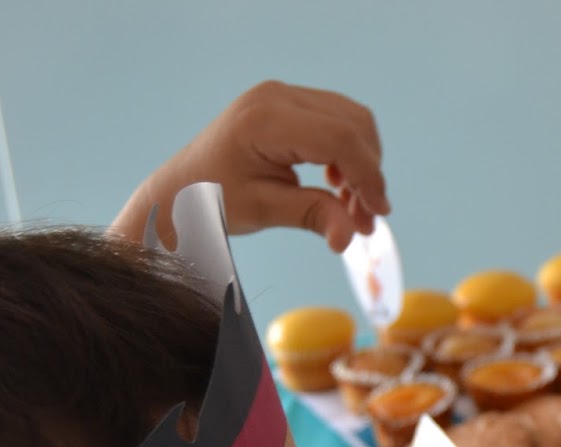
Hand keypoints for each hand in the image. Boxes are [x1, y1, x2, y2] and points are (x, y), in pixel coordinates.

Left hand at [112, 81, 389, 252]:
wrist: (182, 188)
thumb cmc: (212, 200)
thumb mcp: (263, 211)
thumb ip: (312, 216)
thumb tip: (350, 237)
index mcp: (265, 119)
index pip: (338, 139)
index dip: (367, 176)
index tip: (378, 214)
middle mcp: (277, 96)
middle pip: (352, 125)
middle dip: (368, 173)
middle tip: (365, 220)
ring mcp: (283, 95)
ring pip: (352, 121)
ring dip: (362, 164)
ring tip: (352, 206)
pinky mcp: (289, 103)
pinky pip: (337, 120)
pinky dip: (348, 154)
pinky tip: (336, 184)